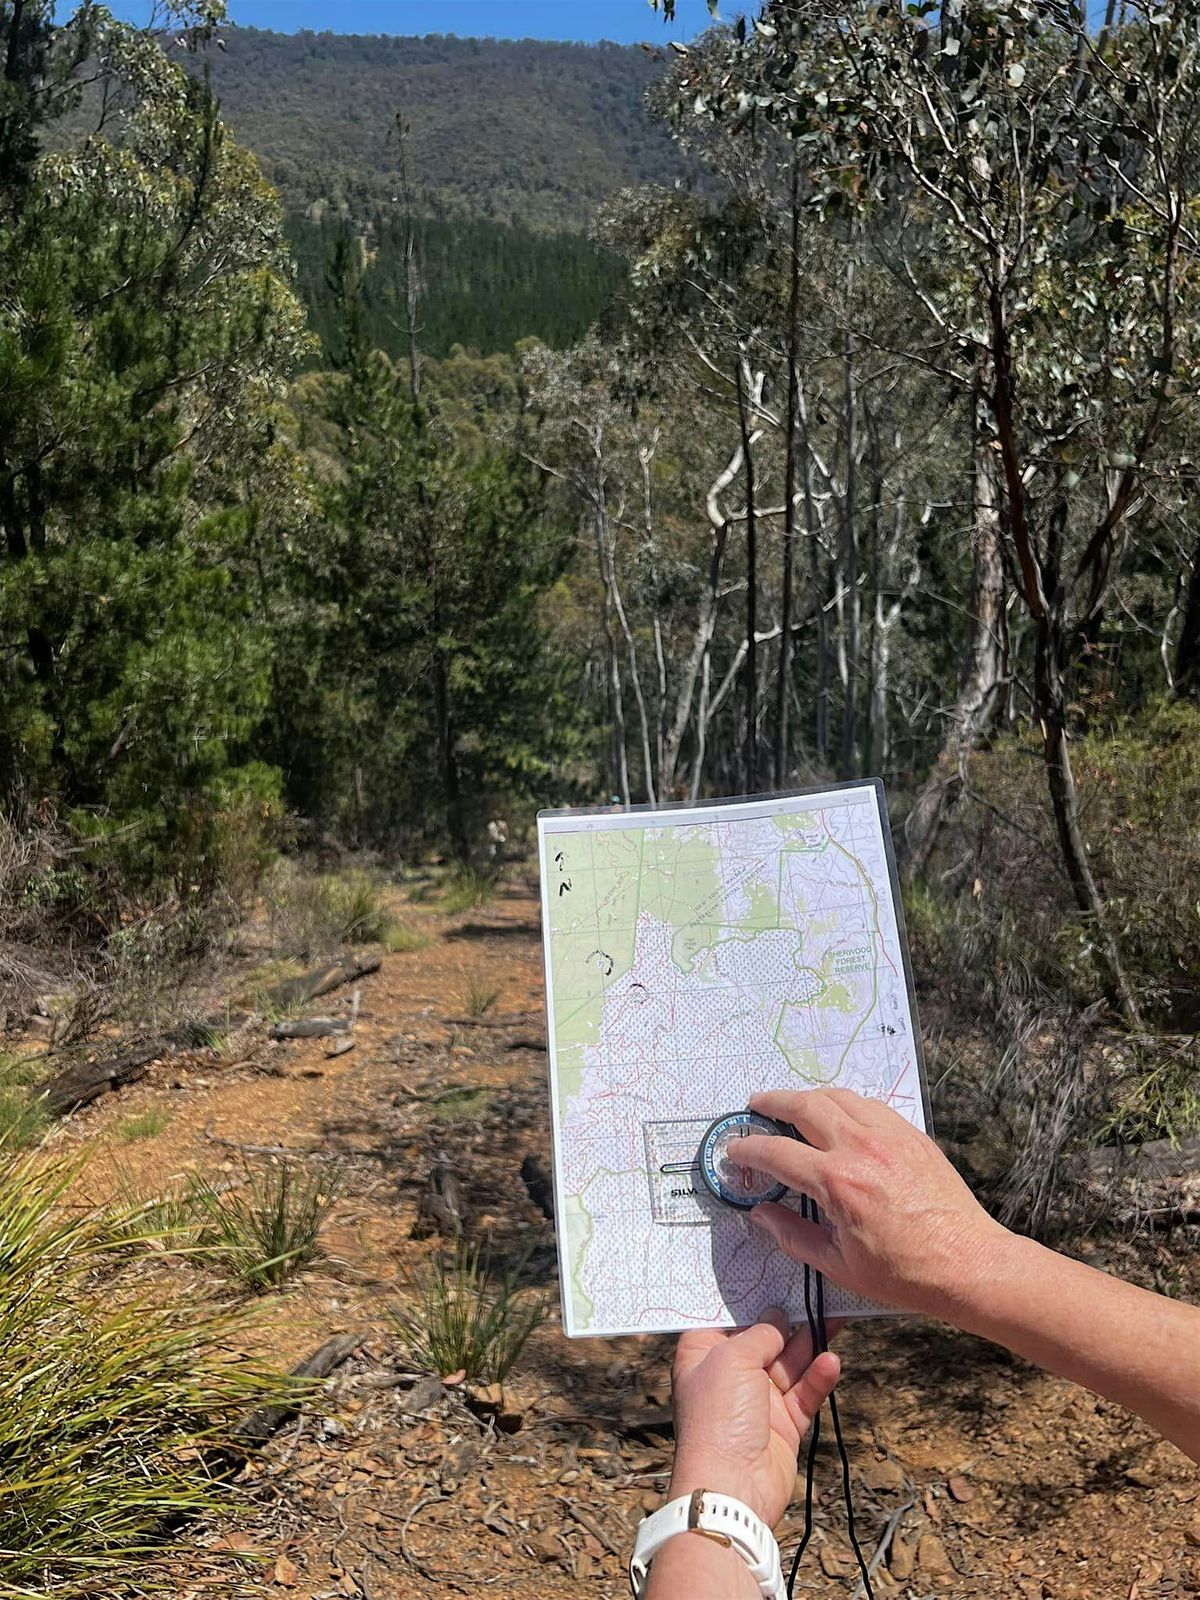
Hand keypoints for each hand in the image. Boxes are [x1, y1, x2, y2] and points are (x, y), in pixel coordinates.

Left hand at [667, 1310, 840, 1527]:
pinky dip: (817, 1377)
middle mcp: (729, 1374)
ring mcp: (757, 1400)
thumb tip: (777, 1317)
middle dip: (788, 1317)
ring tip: (835, 1315)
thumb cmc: (719, 1417)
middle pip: (763, 1337)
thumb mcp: (733, 1358)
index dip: (747, 1298)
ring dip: (810, 1342)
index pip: (725, 1317)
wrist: (732, 1488)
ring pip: (789, 1362)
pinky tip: (831, 1361)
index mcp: (703, 1355)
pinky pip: (804, 1393)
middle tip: (814, 1290)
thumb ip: (760, 1333)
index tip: (771, 1273)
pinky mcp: (783, 1424)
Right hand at [739, 1089, 1007, 1319]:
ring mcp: (889, 1135)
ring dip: (808, 1096)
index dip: (749, 1149)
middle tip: (755, 1106)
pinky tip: (838, 1115)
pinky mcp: (911, 1135)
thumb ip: (793, 1235)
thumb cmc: (905, 1273)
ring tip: (792, 1106)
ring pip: (837, 1095)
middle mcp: (860, 1148)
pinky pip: (869, 1104)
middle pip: (803, 1105)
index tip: (736, 1150)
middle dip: (772, 1102)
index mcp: (837, 1183)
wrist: (967, 1263)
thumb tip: (761, 1213)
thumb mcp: (839, 1266)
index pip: (777, 1152)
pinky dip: (844, 1103)